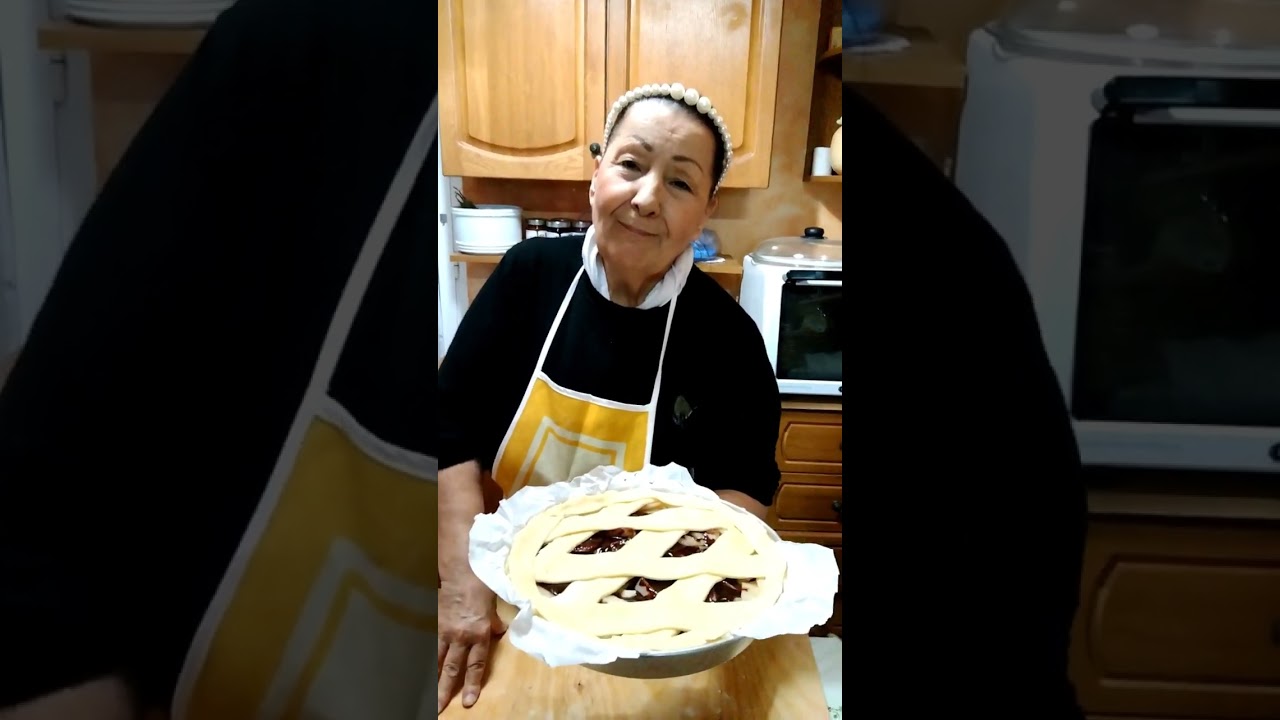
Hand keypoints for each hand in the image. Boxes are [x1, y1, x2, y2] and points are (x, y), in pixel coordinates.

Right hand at [437, 576, 502, 712]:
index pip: (476, 665)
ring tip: (427, 696)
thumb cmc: (482, 586)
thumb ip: (494, 624)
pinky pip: (430, 645)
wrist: (463, 571)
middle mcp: (462, 636)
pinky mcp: (434, 623)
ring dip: (432, 678)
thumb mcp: (494, 608)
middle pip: (452, 669)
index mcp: (480, 633)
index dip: (472, 685)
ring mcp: (445, 630)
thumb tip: (498, 632)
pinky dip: (427, 658)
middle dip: (445, 690)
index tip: (468, 702)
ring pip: (437, 660)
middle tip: (440, 708)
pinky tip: (423, 671)